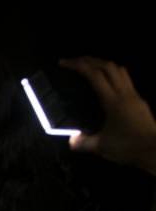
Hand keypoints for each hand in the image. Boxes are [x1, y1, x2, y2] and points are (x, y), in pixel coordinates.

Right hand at [59, 57, 155, 174]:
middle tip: (74, 62)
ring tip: (89, 68)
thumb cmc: (128, 147)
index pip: (95, 76)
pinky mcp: (139, 101)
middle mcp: (125, 93)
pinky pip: (125, 79)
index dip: (79, 66)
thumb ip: (83, 142)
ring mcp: (134, 95)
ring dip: (103, 64)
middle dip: (90, 60)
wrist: (154, 150)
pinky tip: (105, 83)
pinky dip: (112, 74)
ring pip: (119, 70)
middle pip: (108, 66)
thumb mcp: (101, 147)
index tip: (64, 63)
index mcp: (113, 101)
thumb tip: (71, 139)